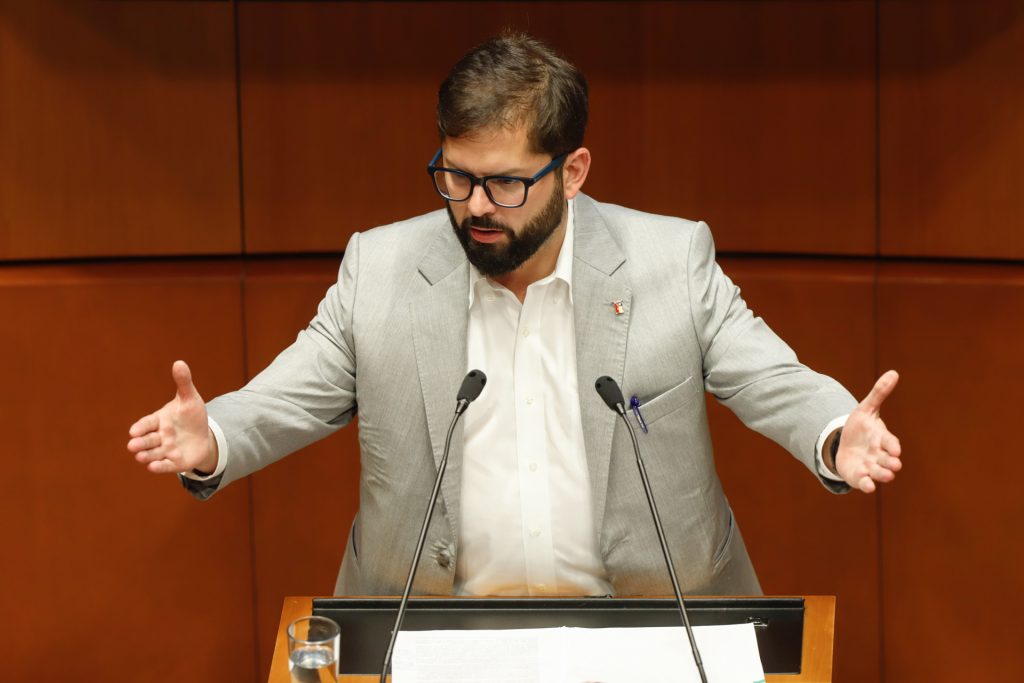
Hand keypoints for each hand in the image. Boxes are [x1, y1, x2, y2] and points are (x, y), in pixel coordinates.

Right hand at [127, 360, 217, 474]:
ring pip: (153, 454)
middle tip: (133, 446)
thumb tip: (179, 362)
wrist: (203, 436)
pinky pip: (165, 466)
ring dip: (146, 456)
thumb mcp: (190, 399)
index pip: (147, 423)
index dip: (141, 427)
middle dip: (140, 443)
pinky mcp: (174, 463)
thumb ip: (183, 383)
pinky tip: (153, 467)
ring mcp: (165, 450)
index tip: (134, 431)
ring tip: (141, 457)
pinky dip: (159, 467)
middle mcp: (159, 437)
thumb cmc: (191, 416)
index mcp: (159, 420)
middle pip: (147, 440)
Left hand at [835, 370, 902, 492]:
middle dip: (890, 463)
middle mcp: (879, 455)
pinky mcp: (860, 477)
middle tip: (893, 464)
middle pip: (888, 460)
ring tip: (883, 475)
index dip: (893, 446)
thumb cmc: (860, 427)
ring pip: (880, 474)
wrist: (845, 444)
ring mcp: (870, 467)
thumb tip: (893, 372)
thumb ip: (878, 393)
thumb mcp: (866, 409)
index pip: (891, 442)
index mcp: (882, 439)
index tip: (895, 449)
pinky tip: (867, 486)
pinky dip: (867, 485)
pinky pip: (865, 483)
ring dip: (881, 475)